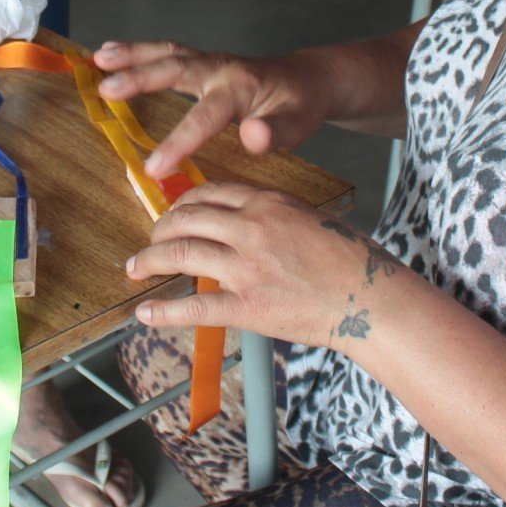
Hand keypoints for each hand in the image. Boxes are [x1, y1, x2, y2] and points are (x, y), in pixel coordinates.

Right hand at [91, 41, 329, 176]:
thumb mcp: (299, 124)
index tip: (152, 168)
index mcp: (240, 87)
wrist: (308, 78)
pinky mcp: (202, 62)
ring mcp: (209, 61)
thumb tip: (253, 137)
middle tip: (107, 90)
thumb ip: (276, 133)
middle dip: (141, 78)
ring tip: (99, 58)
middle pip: (175, 68)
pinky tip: (110, 54)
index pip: (204, 117)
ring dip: (132, 54)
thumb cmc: (301, 106)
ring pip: (167, 53)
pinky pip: (166, 53)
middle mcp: (220, 68)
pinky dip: (139, 51)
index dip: (178, 142)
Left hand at [124, 180, 405, 350]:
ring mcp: (247, 268)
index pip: (208, 193)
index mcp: (267, 203)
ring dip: (149, 260)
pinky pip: (195, 308)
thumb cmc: (350, 260)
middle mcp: (251, 228)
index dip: (181, 203)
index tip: (171, 214)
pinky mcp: (248, 307)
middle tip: (148, 243)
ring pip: (181, 253)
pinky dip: (164, 311)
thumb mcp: (309, 218)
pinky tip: (145, 313)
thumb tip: (239, 224)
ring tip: (135, 268)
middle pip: (186, 218)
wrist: (370, 297)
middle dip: (158, 230)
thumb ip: (271, 217)